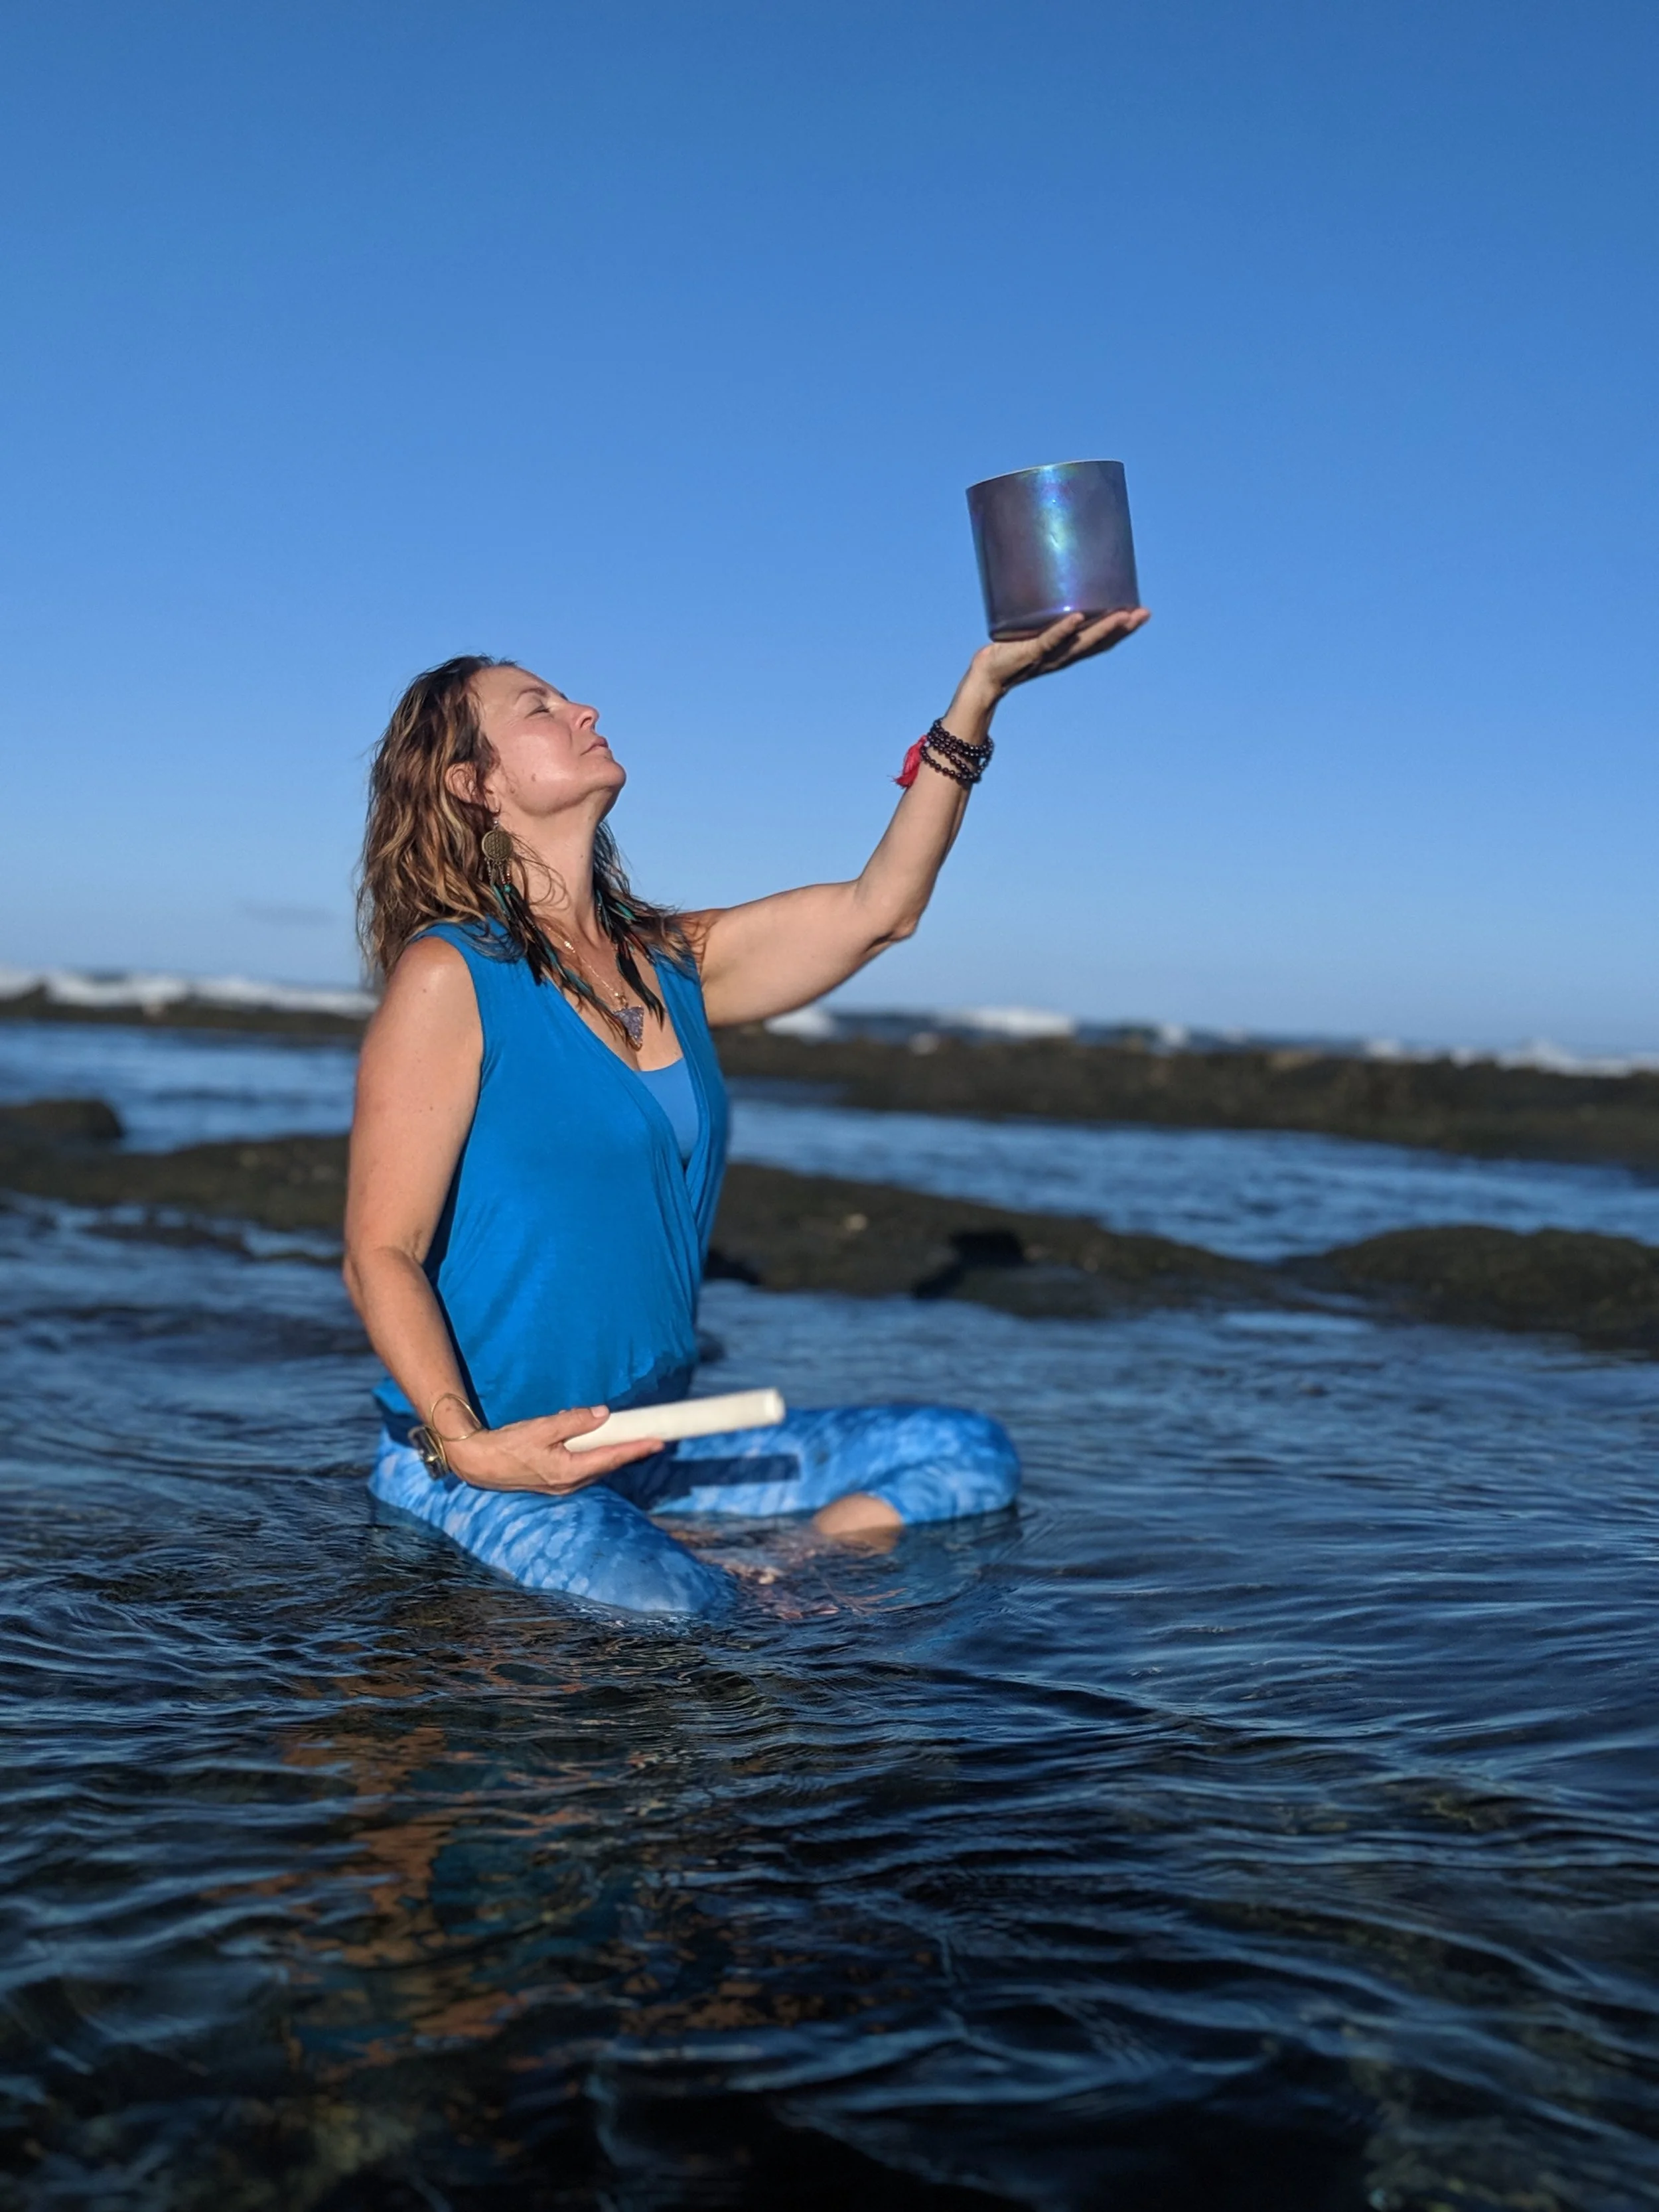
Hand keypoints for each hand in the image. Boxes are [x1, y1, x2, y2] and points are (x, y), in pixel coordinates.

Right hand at [444, 1406, 663, 1493]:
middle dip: (630, 1451)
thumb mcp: (541, 1428)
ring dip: (612, 1452)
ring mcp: (562, 1485)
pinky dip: (594, 1454)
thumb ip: (574, 1421)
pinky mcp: (555, 1481)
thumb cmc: (508, 1445)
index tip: (658, 1442)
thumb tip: (603, 1414)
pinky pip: (583, 1466)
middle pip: (608, 1464)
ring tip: (630, 1437)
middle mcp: (570, 1483)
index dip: (637, 1449)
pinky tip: (595, 1442)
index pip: (612, 1457)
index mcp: (569, 1471)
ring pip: (596, 1466)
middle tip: (652, 1438)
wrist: (479, 1464)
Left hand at [968, 605, 1149, 702]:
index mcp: (1068, 651)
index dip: (1123, 630)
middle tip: (1144, 613)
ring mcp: (1050, 655)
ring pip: (1083, 642)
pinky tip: (1077, 617)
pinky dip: (1064, 629)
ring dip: (1104, 629)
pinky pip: (1051, 640)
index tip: (1142, 612)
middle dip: (1124, 629)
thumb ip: (1041, 611)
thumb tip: (1045, 577)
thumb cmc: (1007, 650)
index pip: (1102, 641)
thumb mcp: (1031, 629)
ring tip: (1123, 614)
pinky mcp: (1031, 651)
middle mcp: (1064, 655)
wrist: (986, 675)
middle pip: (1101, 643)